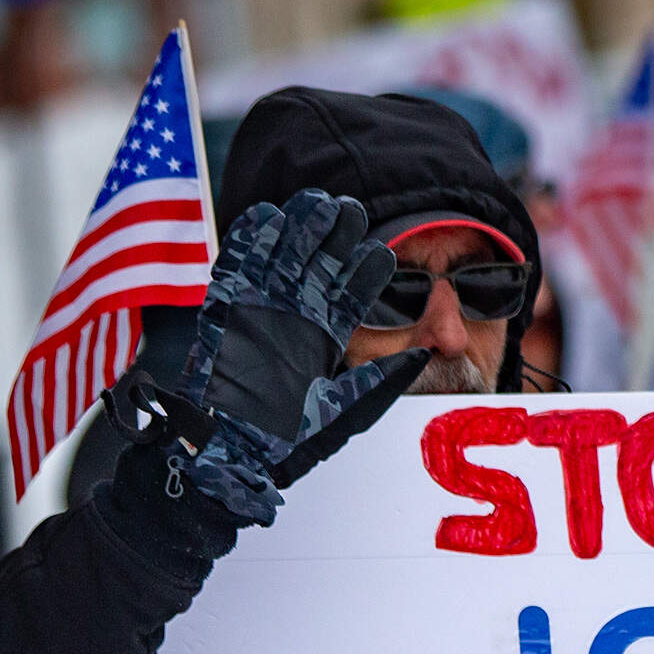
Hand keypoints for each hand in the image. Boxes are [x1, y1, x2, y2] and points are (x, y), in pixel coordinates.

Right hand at [133, 190, 421, 526]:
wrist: (232, 450)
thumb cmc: (290, 439)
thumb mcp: (345, 406)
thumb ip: (382, 378)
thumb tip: (427, 354)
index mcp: (326, 334)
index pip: (351, 294)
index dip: (365, 272)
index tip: (384, 254)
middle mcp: (295, 315)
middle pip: (318, 264)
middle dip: (333, 237)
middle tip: (351, 210)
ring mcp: (261, 307)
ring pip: (282, 256)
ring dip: (297, 229)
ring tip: (317, 203)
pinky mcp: (226, 308)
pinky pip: (238, 267)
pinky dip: (248, 242)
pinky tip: (267, 216)